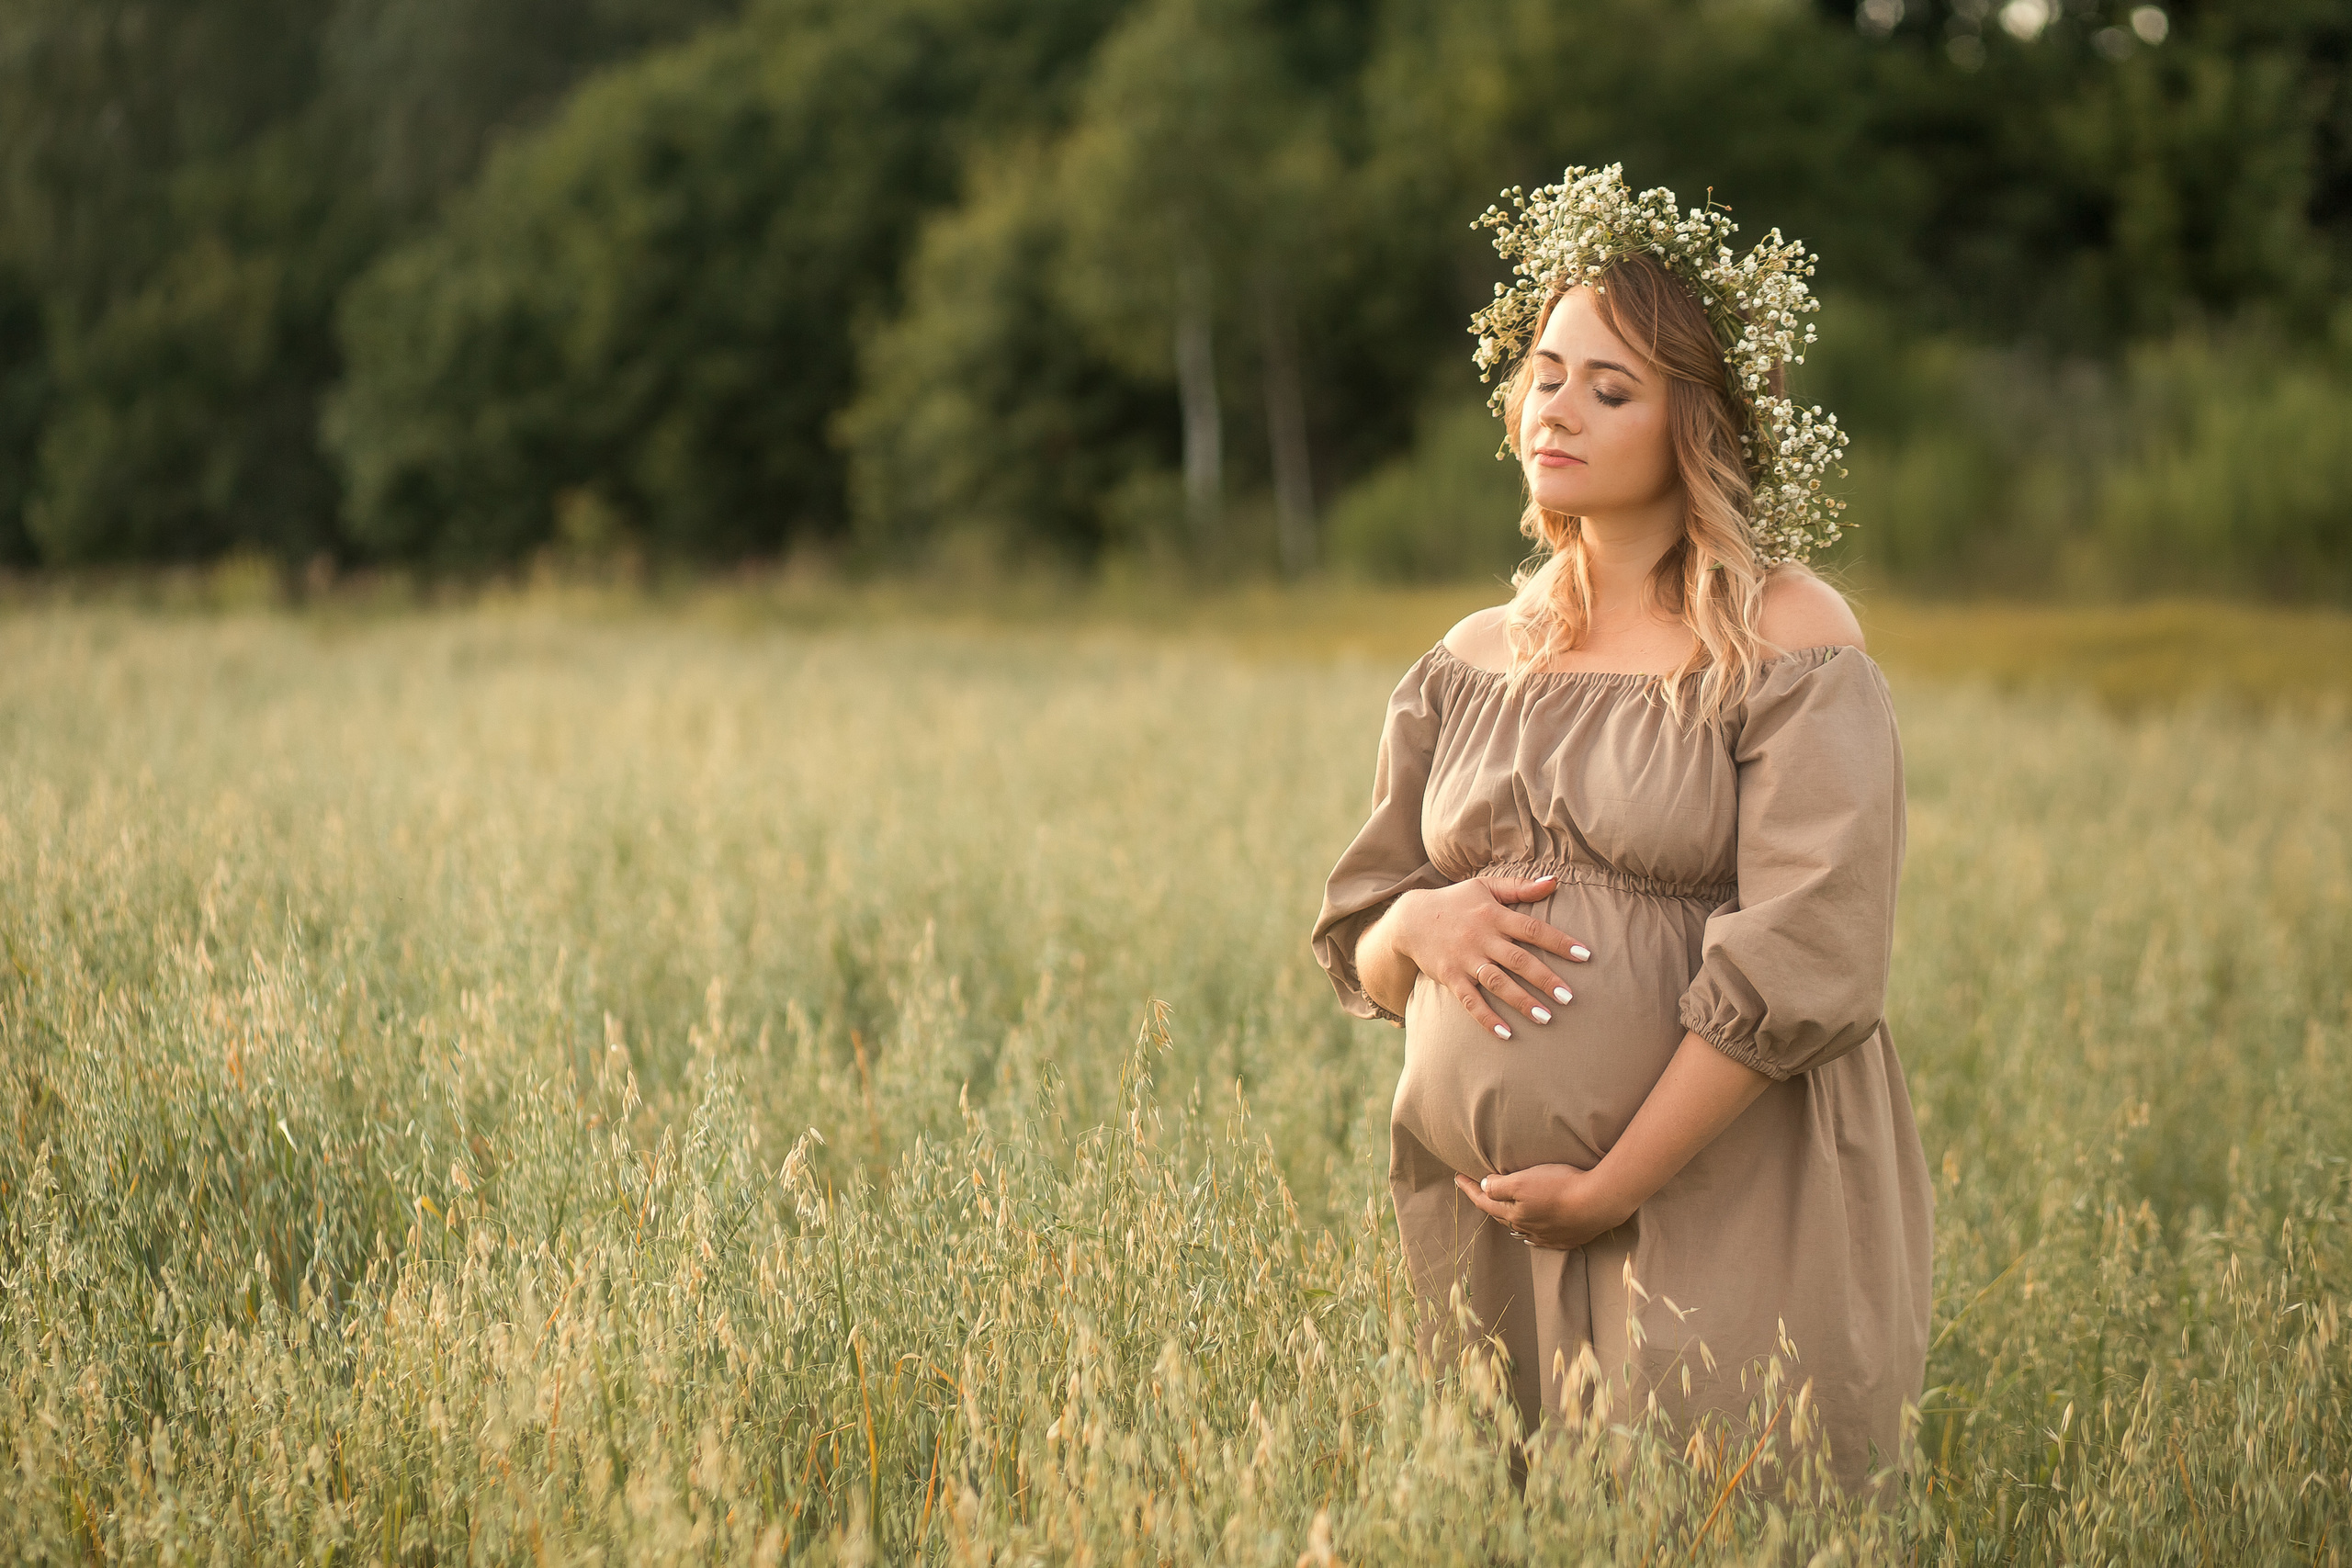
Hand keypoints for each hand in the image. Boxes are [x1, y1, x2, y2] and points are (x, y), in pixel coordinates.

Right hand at [1383, 874, 1591, 1039]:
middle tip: (1570, 997)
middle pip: (1518, 960)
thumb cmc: (1455, 902)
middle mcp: (1481, 938)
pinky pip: (1470, 1001)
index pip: (1532, 929)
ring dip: (1522, 1001)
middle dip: (1545, 979)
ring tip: (1546, 1018)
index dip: (1559, 941)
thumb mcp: (1485, 887)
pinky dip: (1486, 1018)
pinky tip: (1506, 1034)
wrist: (1410, 919)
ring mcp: (1465, 959)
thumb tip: (1555, 881)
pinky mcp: (1450, 977)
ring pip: (1497, 983)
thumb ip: (1521, 887)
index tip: (1585, 956)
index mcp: (1494, 915)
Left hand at [1454, 1164, 1630, 1250]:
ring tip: (1500, 1211)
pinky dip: (1530, 1234)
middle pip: (1500, 1216)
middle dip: (1486, 1202)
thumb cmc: (1560, 1186)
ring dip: (1507, 1219)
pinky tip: (1529, 1234)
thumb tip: (1484, 1187)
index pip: (1484, 1201)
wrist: (1598, 1202)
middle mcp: (1527, 1228)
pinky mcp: (1566, 1238)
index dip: (1469, 1188)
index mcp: (1514, 1214)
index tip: (1457, 1177)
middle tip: (1476, 1190)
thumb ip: (1500, 1186)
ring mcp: (1547, 1236)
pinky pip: (1541, 1239)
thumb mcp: (1524, 1180)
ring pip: (1520, 1229)